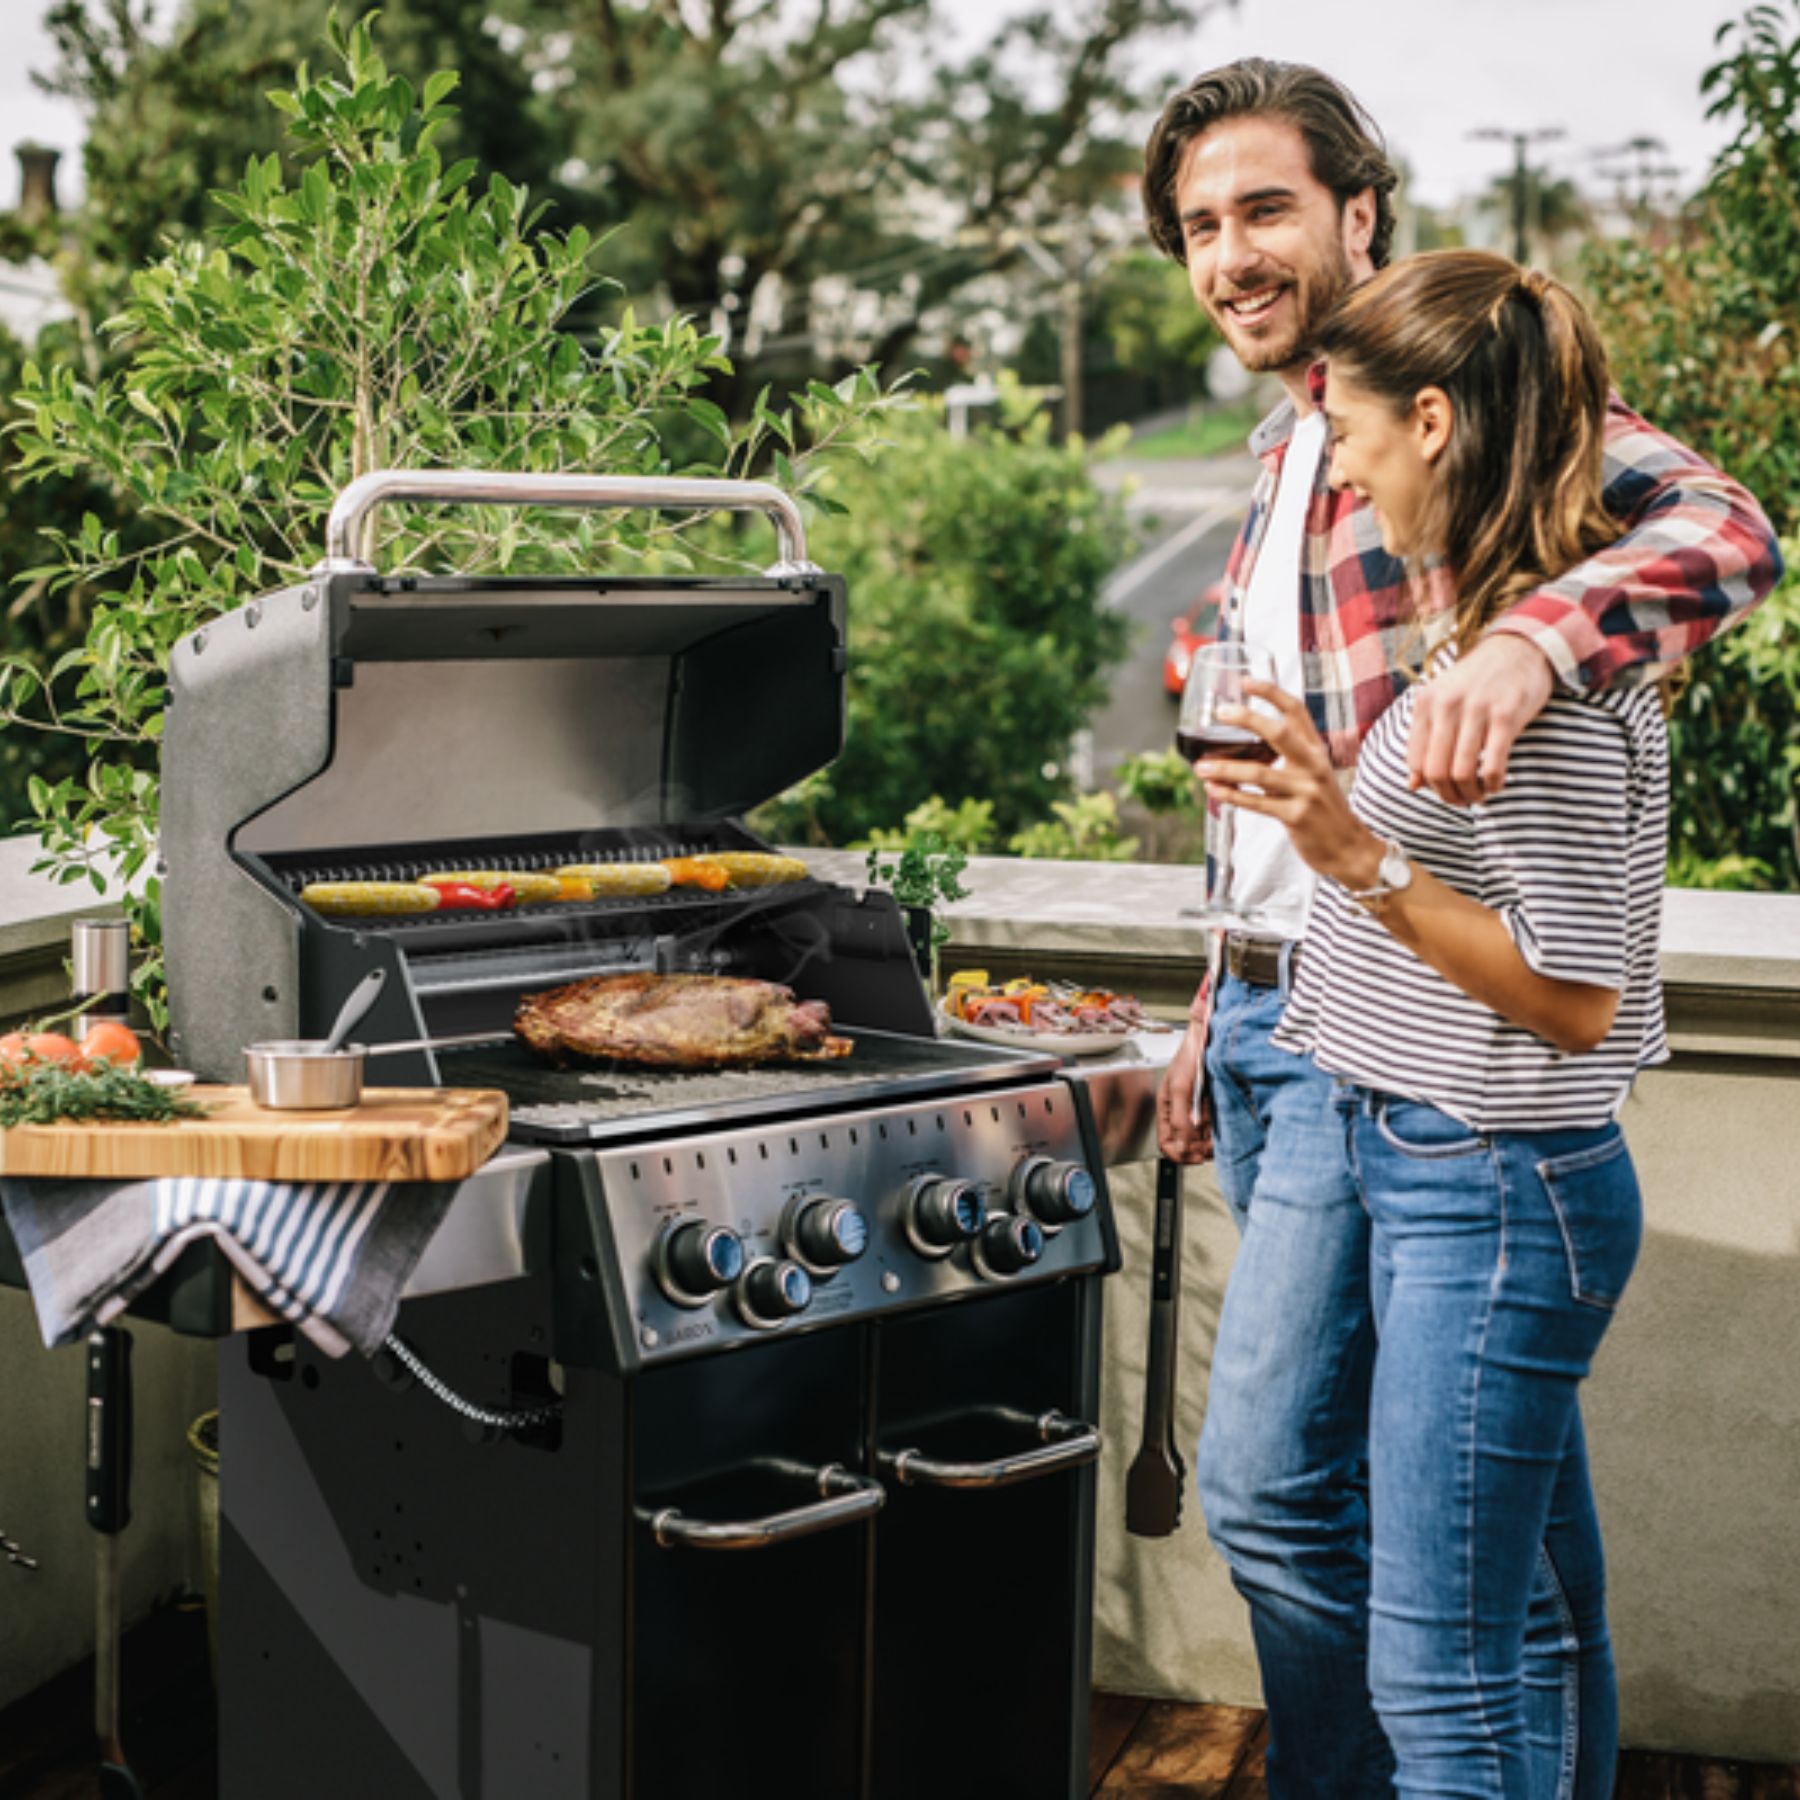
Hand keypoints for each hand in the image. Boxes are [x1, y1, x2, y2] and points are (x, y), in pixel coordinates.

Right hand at [1156, 1022, 1212, 1162]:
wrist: (1212, 1038)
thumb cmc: (1190, 1056)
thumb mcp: (1181, 1089)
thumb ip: (1178, 1118)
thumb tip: (1180, 1146)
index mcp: (1167, 1105)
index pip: (1166, 1140)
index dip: (1178, 1153)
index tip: (1194, 1158)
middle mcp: (1181, 1109)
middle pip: (1184, 1143)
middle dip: (1195, 1151)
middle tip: (1206, 1153)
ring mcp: (1197, 1108)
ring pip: (1199, 1139)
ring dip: (1207, 1146)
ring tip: (1216, 1145)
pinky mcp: (1212, 1106)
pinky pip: (1212, 1130)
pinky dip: (1217, 1136)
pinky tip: (1222, 1135)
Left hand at [1194, 680, 1382, 888]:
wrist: (1347, 847)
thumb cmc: (1322, 807)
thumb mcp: (1314, 772)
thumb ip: (1289, 755)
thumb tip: (1244, 742)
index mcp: (1316, 750)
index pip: (1296, 711)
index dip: (1271, 693)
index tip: (1246, 681)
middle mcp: (1313, 765)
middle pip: (1279, 732)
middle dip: (1247, 719)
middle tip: (1220, 713)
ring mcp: (1306, 791)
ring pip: (1258, 773)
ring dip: (1224, 768)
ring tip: (1200, 766)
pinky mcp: (1295, 816)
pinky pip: (1256, 803)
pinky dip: (1231, 795)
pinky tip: (1213, 789)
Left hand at [1406, 633, 1554, 804]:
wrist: (1519, 647)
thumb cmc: (1478, 681)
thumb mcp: (1443, 701)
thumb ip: (1425, 740)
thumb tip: (1412, 786)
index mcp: (1426, 703)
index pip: (1416, 761)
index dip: (1429, 785)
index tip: (1445, 789)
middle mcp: (1446, 705)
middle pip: (1436, 771)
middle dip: (1448, 795)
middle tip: (1462, 800)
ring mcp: (1476, 709)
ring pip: (1461, 772)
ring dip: (1471, 793)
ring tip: (1480, 794)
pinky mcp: (1506, 716)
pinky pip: (1491, 765)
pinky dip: (1492, 784)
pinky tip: (1497, 784)